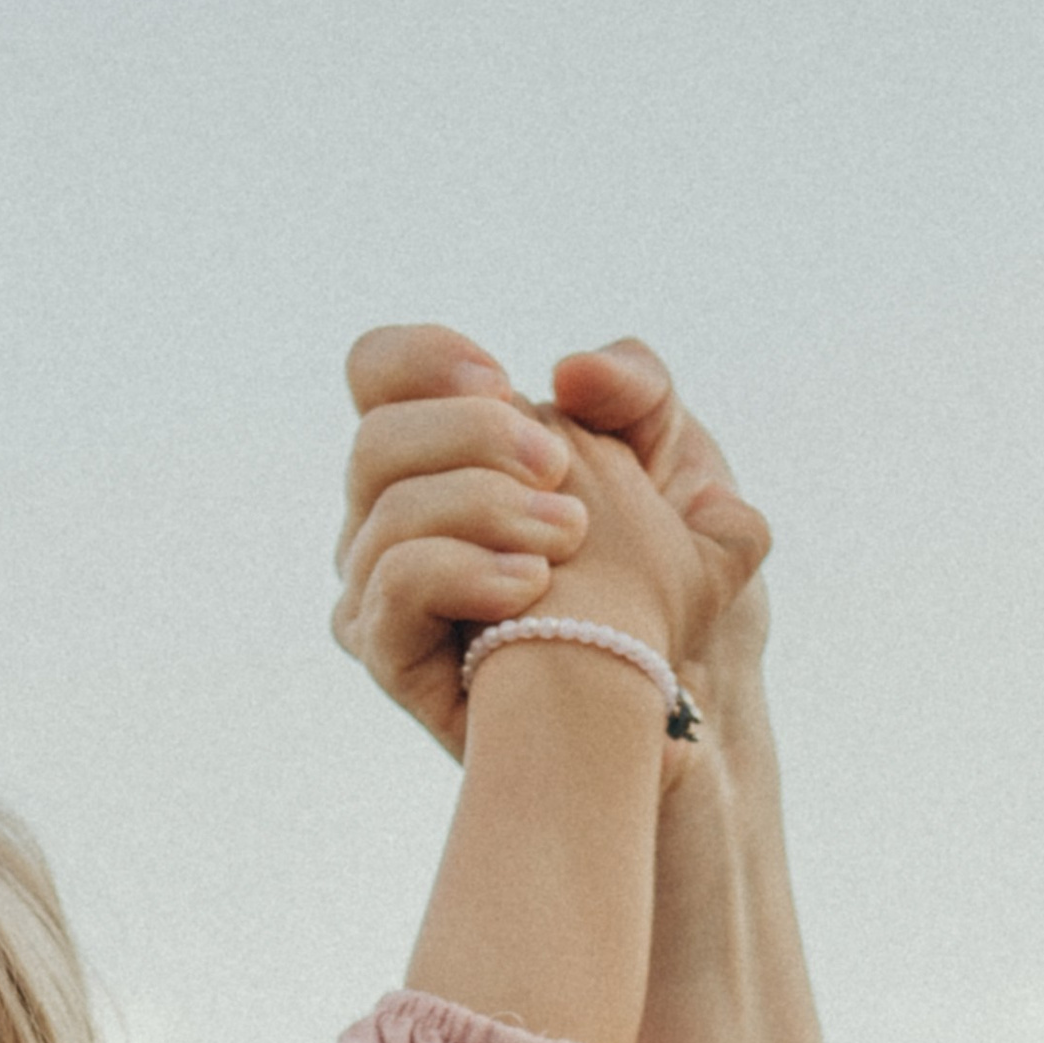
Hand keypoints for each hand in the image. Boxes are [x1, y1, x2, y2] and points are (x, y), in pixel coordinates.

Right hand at [334, 326, 769, 757]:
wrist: (669, 684)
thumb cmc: (657, 567)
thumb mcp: (668, 456)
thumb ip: (632, 387)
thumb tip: (570, 372)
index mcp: (433, 457)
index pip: (375, 373)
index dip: (424, 358)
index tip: (503, 380)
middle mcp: (385, 519)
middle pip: (375, 438)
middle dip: (473, 436)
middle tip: (556, 469)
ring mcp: (376, 590)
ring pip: (387, 514)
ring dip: (485, 508)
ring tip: (568, 538)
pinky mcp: (389, 655)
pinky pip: (394, 588)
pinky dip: (464, 570)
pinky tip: (533, 583)